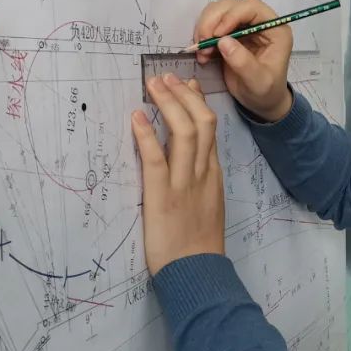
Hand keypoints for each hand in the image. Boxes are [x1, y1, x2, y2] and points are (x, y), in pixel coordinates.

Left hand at [132, 74, 224, 274]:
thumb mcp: (209, 207)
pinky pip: (157, 159)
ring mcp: (185, 183)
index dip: (198, 104)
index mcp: (213, 175)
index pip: (210, 131)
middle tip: (167, 77)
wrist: (198, 273)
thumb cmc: (199, 246)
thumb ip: (202, 183)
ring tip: (153, 85)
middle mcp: (203, 173)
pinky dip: (147, 135)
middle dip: (184, 96)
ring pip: (184, 133)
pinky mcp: (164, 197)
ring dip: (168, 104)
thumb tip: (192, 164)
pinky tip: (137, 117)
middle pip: (201, 123)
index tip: (188, 86)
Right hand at [194, 0, 292, 121]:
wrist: (261, 102)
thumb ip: (243, 62)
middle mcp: (259, 22)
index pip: (251, 7)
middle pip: (231, 5)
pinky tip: (203, 55)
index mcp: (275, 28)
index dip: (231, 15)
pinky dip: (202, 36)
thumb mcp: (258, 82)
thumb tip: (223, 42)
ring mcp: (243, 26)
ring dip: (205, 27)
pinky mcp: (229, 34)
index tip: (217, 35)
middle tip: (202, 42)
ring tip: (202, 51)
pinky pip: (211, 24)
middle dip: (212, 20)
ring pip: (218, 11)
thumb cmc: (266, 92)